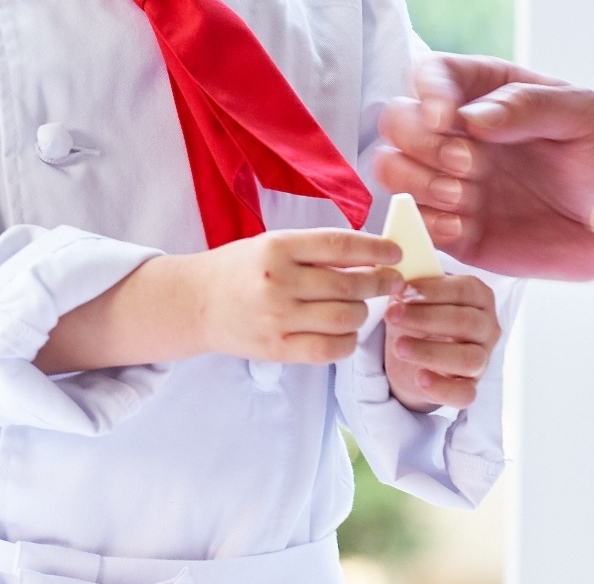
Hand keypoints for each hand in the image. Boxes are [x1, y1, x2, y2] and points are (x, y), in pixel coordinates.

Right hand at [36, 229, 402, 373]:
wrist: (196, 302)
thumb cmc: (242, 268)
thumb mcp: (276, 244)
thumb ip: (318, 250)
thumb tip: (374, 254)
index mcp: (279, 246)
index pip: (341, 245)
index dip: (377, 248)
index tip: (397, 252)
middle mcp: (279, 281)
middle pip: (350, 284)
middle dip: (381, 283)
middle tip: (394, 282)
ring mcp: (277, 318)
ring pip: (346, 318)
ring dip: (363, 312)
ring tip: (361, 306)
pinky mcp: (277, 349)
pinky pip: (330, 350)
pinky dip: (347, 342)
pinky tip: (346, 333)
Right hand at [373, 55, 593, 279]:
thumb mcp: (584, 116)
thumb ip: (528, 106)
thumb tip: (471, 118)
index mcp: (487, 92)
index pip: (431, 73)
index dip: (427, 92)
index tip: (448, 119)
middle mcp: (459, 133)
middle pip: (396, 120)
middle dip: (422, 143)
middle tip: (472, 166)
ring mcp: (451, 181)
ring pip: (391, 169)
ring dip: (419, 183)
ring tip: (469, 198)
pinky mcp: (454, 229)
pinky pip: (413, 222)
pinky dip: (427, 224)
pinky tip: (466, 226)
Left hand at [384, 273, 501, 411]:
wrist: (415, 351)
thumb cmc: (419, 313)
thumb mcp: (416, 294)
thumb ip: (412, 283)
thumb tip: (396, 276)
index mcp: (480, 297)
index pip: (465, 290)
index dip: (434, 290)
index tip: (402, 291)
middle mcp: (488, 327)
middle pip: (466, 322)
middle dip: (426, 318)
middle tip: (392, 315)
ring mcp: (482, 359)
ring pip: (468, 358)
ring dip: (431, 351)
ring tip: (398, 346)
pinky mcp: (471, 387)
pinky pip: (465, 394)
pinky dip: (443, 388)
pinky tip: (420, 378)